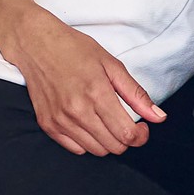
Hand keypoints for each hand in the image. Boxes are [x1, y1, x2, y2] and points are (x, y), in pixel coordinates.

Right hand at [10, 11, 164, 155]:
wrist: (35, 43)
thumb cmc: (73, 49)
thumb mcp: (110, 64)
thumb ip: (135, 93)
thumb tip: (158, 117)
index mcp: (97, 94)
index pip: (127, 135)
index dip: (141, 136)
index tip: (141, 127)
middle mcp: (77, 111)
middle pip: (114, 147)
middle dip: (125, 138)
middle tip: (123, 122)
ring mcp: (60, 120)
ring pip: (96, 151)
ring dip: (106, 141)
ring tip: (104, 121)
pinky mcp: (47, 124)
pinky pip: (75, 149)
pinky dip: (86, 142)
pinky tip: (87, 124)